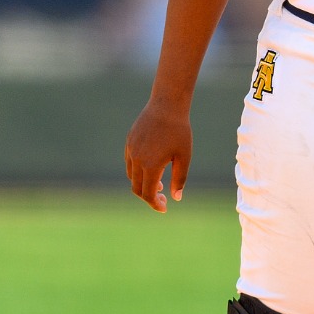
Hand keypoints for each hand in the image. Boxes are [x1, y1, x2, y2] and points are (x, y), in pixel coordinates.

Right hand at [125, 97, 191, 212]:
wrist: (167, 106)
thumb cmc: (179, 132)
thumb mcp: (184, 157)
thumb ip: (179, 179)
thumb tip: (176, 198)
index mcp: (150, 166)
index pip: (148, 194)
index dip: (155, 204)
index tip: (164, 208)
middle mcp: (137, 160)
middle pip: (137, 188)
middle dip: (149, 197)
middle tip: (162, 198)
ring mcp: (131, 150)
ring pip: (131, 176)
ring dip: (143, 184)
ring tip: (159, 182)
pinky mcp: (129, 142)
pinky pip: (129, 162)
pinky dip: (138, 171)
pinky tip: (150, 168)